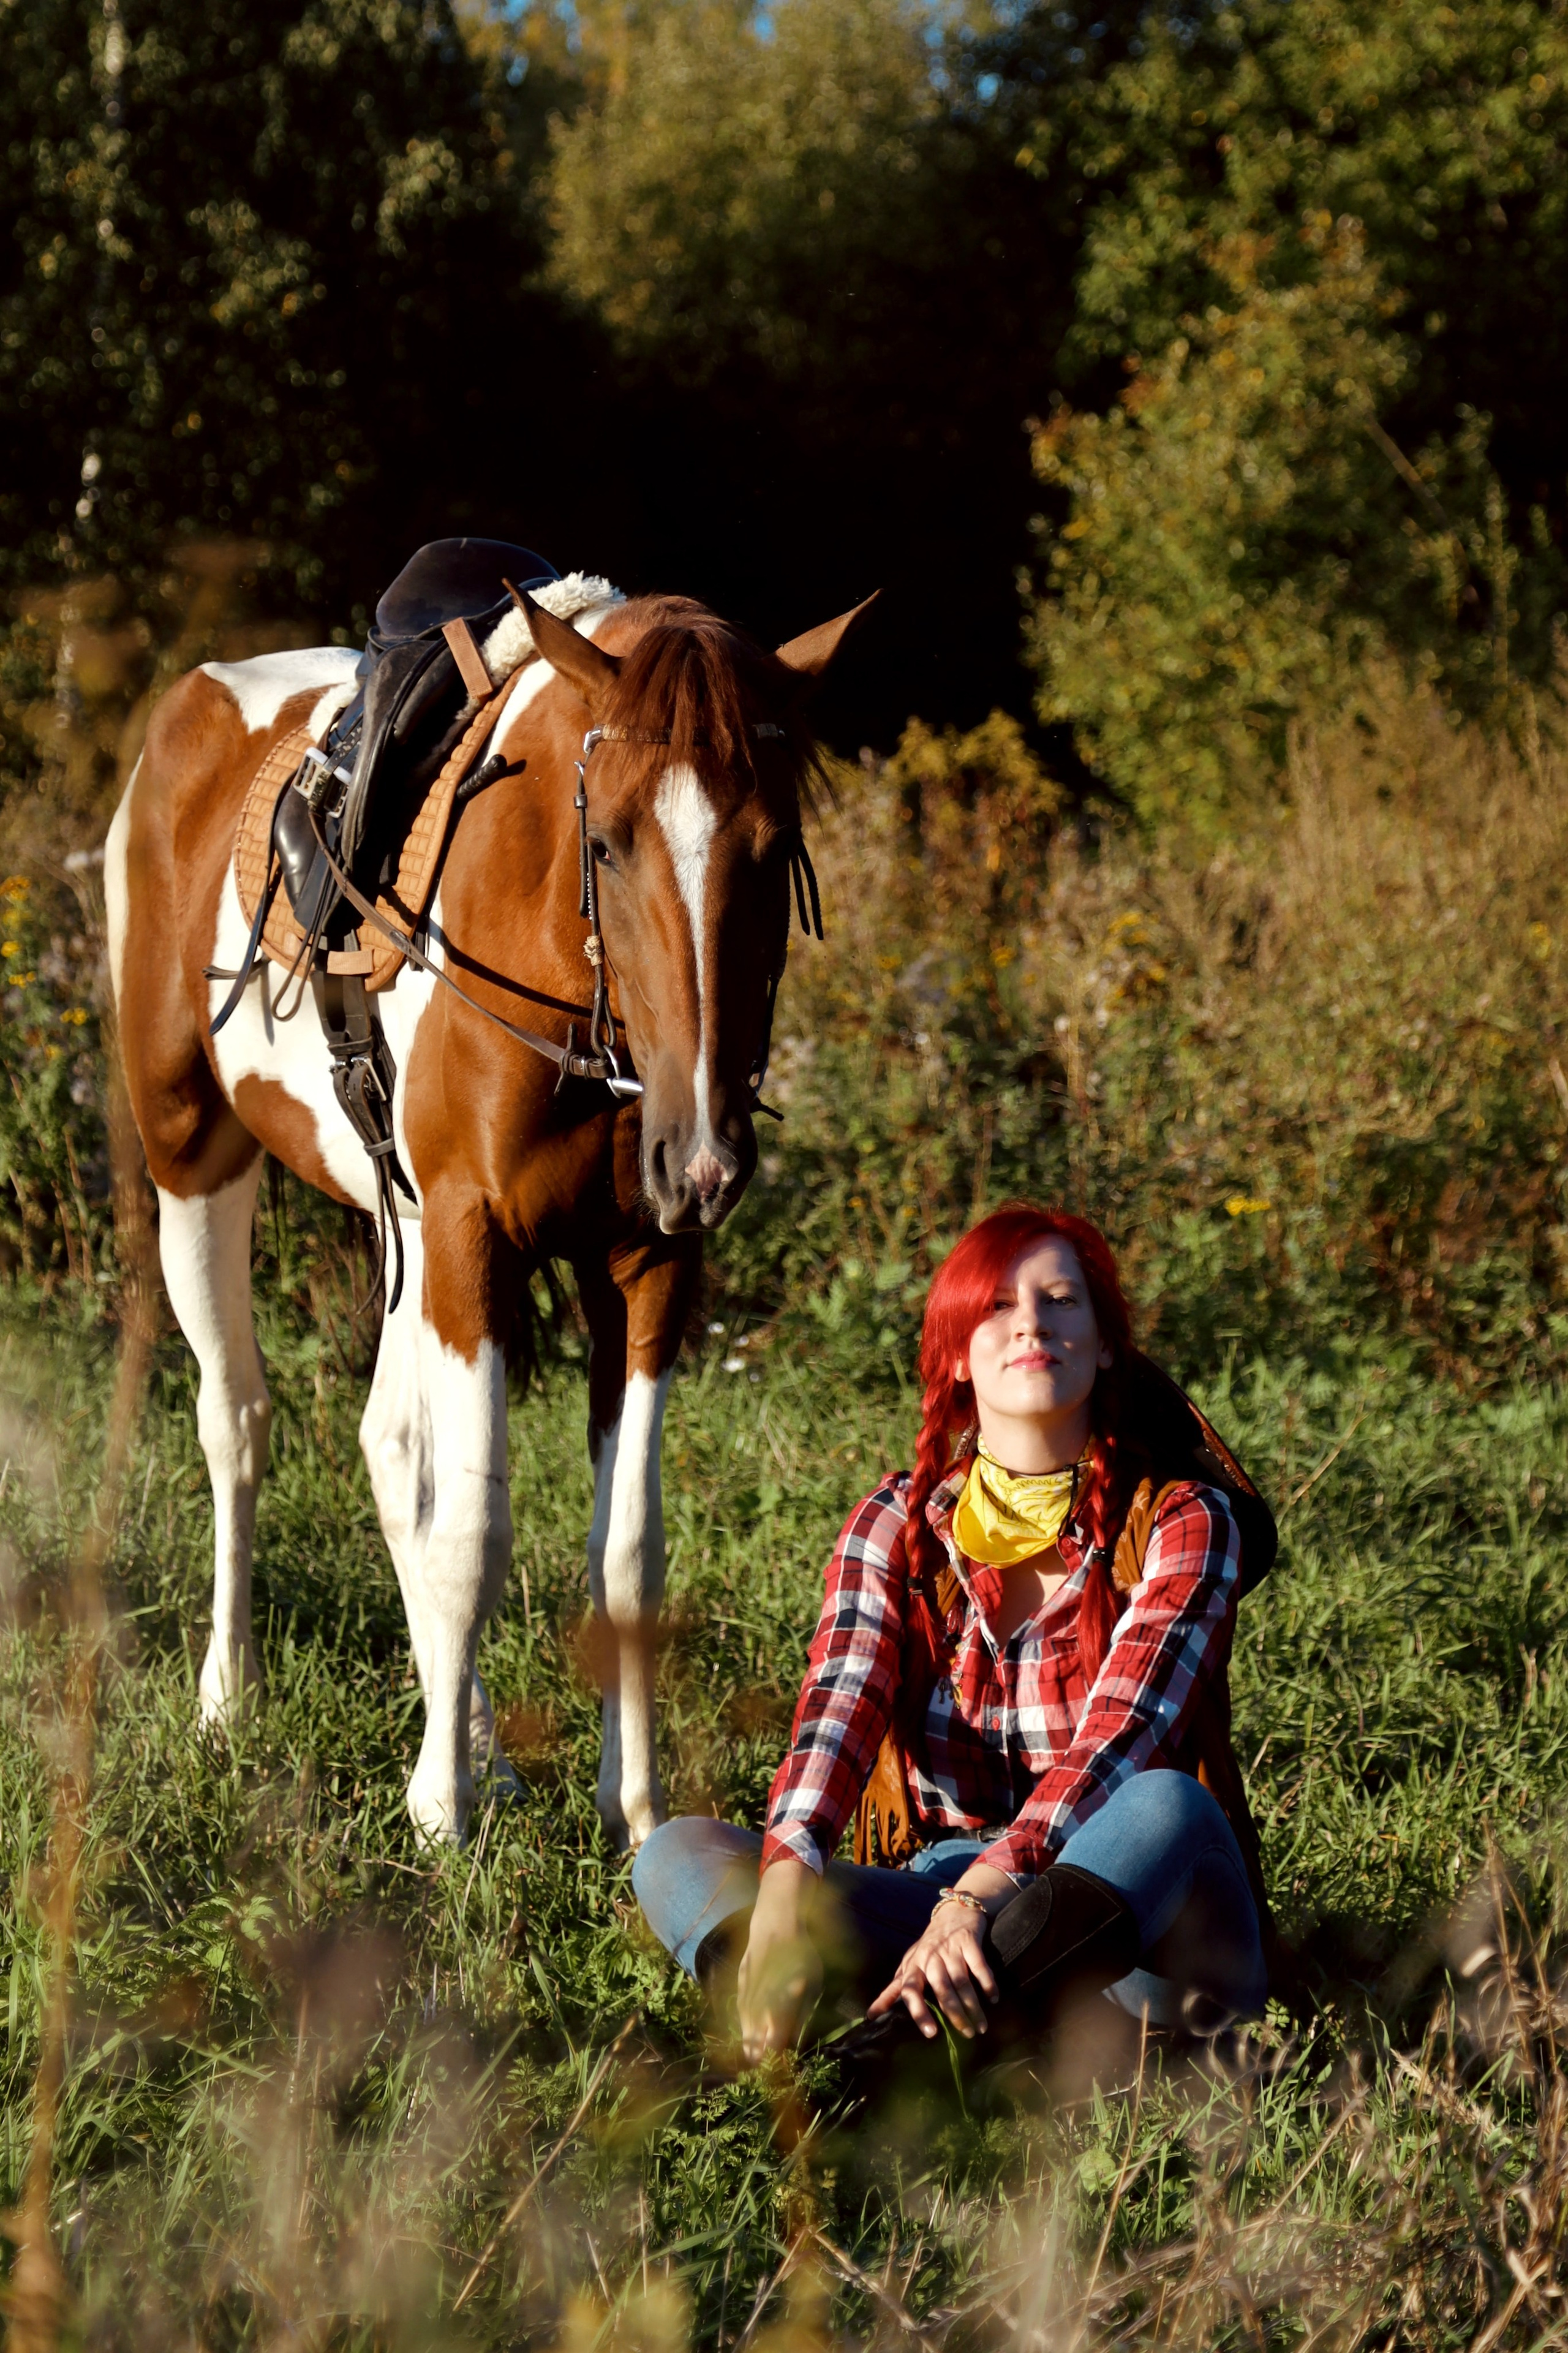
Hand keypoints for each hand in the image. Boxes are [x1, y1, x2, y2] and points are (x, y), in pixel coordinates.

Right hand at [737, 1857, 821, 2063]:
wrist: (776, 1921)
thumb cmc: (802, 1952)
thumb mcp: (813, 1982)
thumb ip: (802, 2012)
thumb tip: (795, 2040)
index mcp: (787, 1992)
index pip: (778, 2029)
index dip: (775, 2049)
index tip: (776, 2066)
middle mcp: (766, 1991)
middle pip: (760, 2027)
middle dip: (758, 2050)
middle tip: (758, 2070)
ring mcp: (751, 1984)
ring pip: (747, 2017)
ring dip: (748, 2039)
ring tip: (749, 2058)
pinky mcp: (742, 1977)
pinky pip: (741, 2004)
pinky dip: (742, 2020)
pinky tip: (743, 2032)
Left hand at [866, 1867, 1013, 2039]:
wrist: (954, 1910)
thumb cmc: (929, 1944)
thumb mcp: (910, 1963)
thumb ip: (895, 1989)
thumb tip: (871, 2014)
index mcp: (914, 1965)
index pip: (910, 1990)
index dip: (918, 2011)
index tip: (930, 2034)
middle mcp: (930, 1957)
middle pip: (942, 1990)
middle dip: (955, 2015)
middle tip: (968, 2036)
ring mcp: (950, 1948)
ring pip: (961, 1983)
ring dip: (973, 2006)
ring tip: (982, 2027)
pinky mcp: (969, 1941)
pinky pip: (979, 1966)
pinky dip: (987, 1983)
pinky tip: (993, 1999)